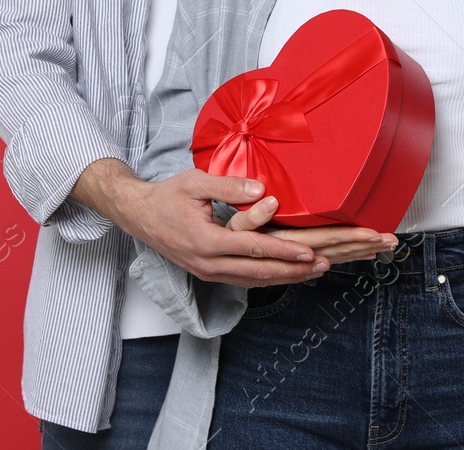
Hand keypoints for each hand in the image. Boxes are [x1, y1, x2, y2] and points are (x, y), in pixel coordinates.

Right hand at [112, 168, 329, 286]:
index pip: (253, 249)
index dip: (284, 251)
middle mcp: (209, 264)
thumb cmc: (167, 196)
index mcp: (206, 242)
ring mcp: (209, 272)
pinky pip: (245, 279)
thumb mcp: (194, 182)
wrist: (140, 216)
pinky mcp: (210, 273)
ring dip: (286, 277)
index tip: (309, 251)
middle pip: (259, 272)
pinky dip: (269, 278)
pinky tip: (288, 274)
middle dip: (294, 270)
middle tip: (323, 265)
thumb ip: (227, 186)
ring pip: (254, 280)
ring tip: (314, 271)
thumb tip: (260, 190)